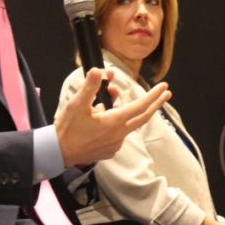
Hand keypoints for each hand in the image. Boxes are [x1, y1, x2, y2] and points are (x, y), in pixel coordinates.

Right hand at [56, 68, 170, 166]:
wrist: (58, 153)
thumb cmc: (67, 129)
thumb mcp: (76, 105)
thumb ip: (90, 87)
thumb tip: (99, 71)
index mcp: (114, 122)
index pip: (140, 106)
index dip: (153, 96)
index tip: (164, 87)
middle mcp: (119, 134)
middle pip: (143, 117)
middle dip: (155, 104)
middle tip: (166, 93)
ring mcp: (115, 144)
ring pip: (128, 122)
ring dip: (128, 108)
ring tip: (121, 94)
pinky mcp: (110, 150)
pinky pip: (120, 132)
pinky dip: (119, 120)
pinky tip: (106, 113)